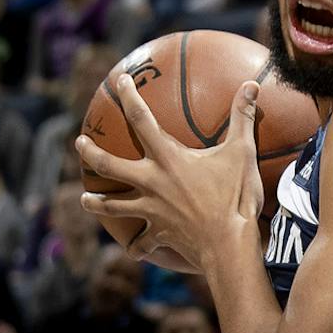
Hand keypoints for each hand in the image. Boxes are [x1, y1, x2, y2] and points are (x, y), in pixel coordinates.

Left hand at [78, 72, 264, 271]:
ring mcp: (151, 210)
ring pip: (112, 206)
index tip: (121, 81)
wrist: (229, 245)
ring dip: (96, 203)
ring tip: (86, 199)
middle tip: (80, 143)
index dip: (129, 96)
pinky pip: (142, 243)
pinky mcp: (159, 233)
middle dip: (90, 153)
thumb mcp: (242, 153)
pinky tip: (134, 250)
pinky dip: (137, 247)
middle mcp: (151, 182)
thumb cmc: (236, 198)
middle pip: (109, 165)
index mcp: (168, 159)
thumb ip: (243, 118)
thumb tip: (252, 85)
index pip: (141, 119)